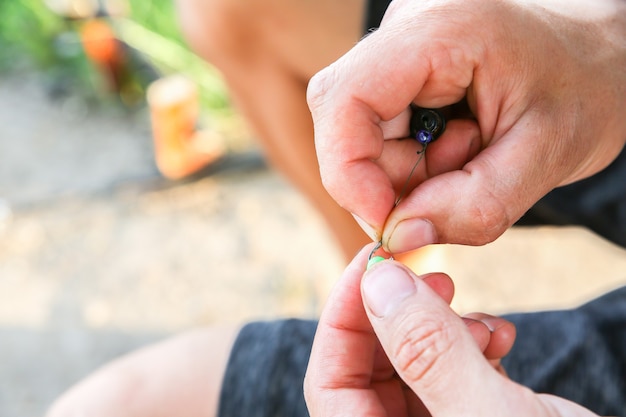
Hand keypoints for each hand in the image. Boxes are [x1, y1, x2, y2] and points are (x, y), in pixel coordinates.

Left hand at [304, 247, 598, 415]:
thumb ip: (428, 353)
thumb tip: (378, 283)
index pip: (329, 383)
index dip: (342, 316)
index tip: (372, 263)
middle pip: (370, 369)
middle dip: (397, 315)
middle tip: (431, 277)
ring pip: (414, 364)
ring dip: (442, 328)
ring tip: (480, 322)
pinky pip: (453, 373)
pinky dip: (472, 345)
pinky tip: (500, 337)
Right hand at [307, 0, 625, 252]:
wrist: (599, 57)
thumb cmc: (586, 91)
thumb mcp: (548, 156)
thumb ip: (475, 206)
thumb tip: (398, 235)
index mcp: (442, 31)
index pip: (344, 99)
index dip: (348, 171)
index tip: (388, 221)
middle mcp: (407, 28)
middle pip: (345, 122)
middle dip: (387, 179)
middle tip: (452, 192)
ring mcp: (399, 47)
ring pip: (359, 134)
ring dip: (407, 173)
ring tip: (473, 158)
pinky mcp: (399, 69)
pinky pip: (378, 133)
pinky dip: (412, 162)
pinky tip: (460, 148)